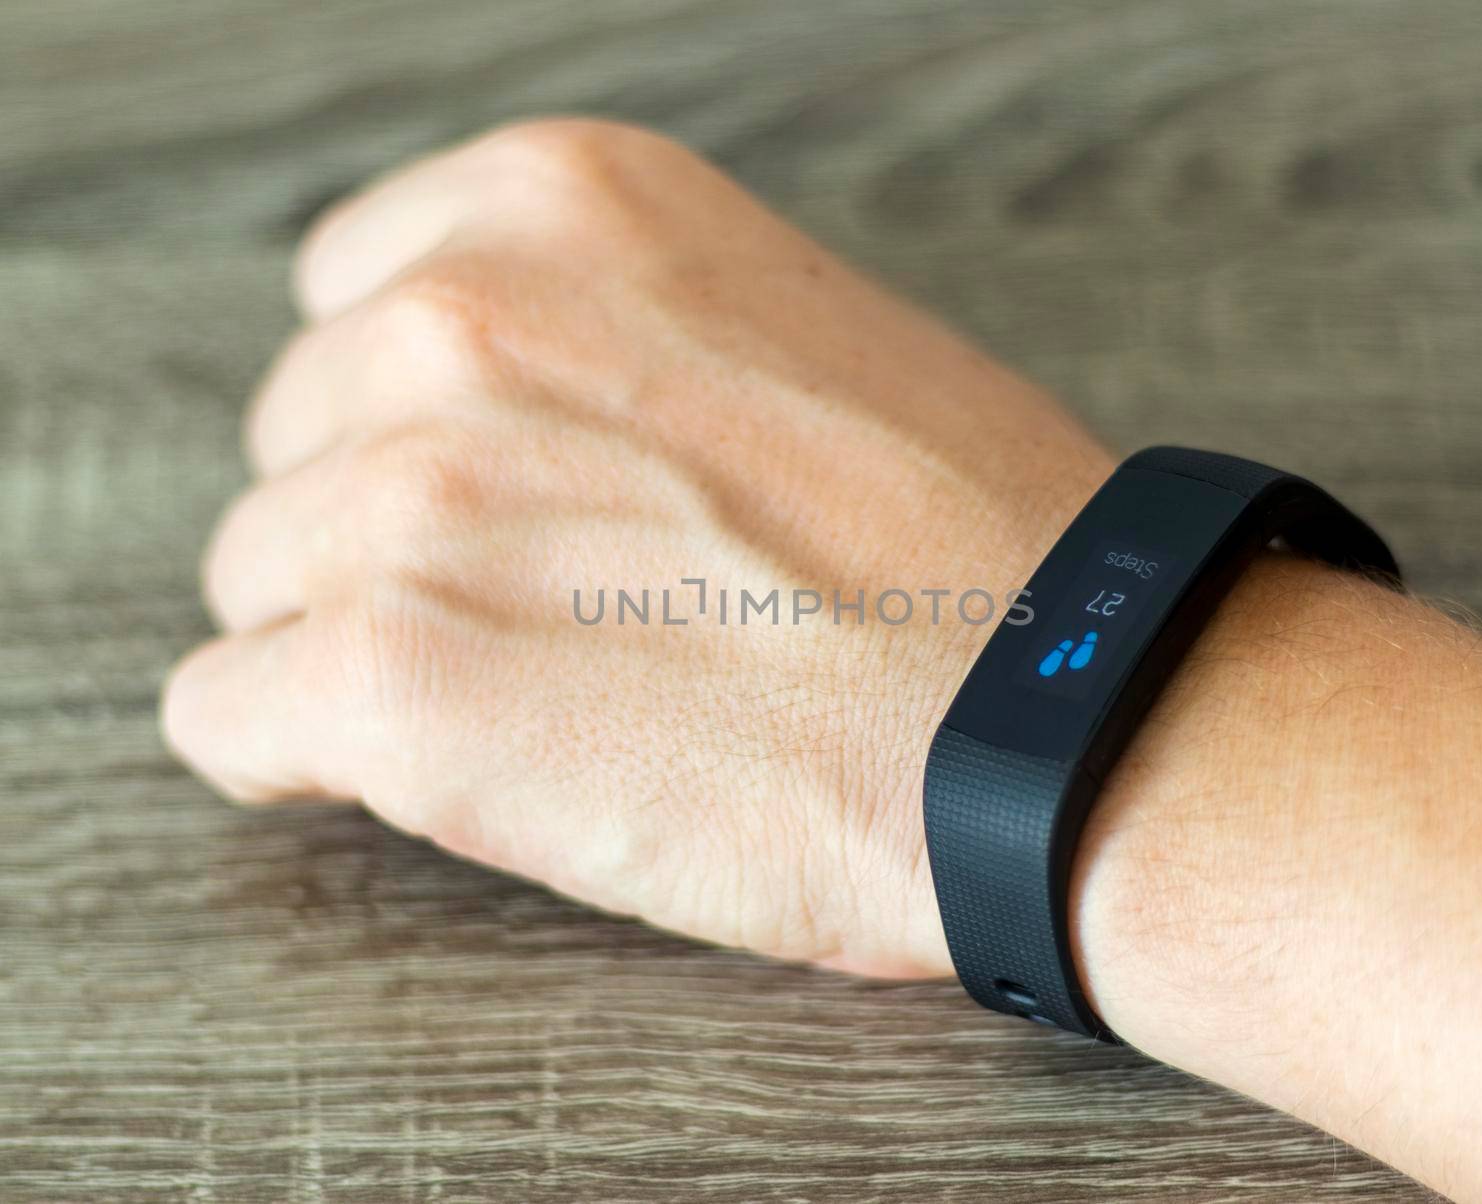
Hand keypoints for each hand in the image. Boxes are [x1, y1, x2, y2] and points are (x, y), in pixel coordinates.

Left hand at [162, 119, 1113, 977]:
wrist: (1058, 705)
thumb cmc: (960, 548)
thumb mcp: (774, 335)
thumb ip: (603, 343)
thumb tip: (484, 428)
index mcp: (559, 206)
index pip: (351, 302)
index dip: (418, 424)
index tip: (501, 496)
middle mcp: (459, 317)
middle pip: (298, 448)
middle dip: (392, 539)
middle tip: (551, 620)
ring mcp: (409, 492)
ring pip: (258, 583)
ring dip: (365, 648)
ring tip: (546, 703)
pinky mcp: (387, 673)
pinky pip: (223, 714)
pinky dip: (303, 757)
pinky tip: (457, 773)